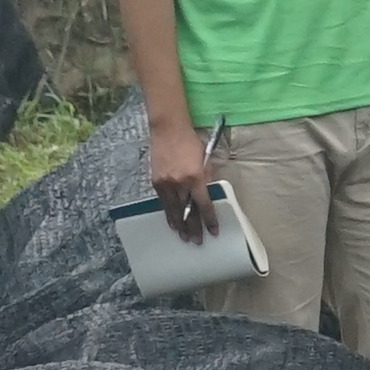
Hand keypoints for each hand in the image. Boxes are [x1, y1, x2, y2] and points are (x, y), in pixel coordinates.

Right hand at [147, 115, 220, 240]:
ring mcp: (166, 183)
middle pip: (187, 212)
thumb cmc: (190, 141)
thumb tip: (207, 194)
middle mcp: (180, 183)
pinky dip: (168, 213)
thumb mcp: (204, 159)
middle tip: (197, 241)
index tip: (213, 230)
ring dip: (179, 225)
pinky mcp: (156, 181)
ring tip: (184, 236)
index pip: (204, 205)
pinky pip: (163, 203)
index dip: (209, 220)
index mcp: (195, 177)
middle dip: (193, 228)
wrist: (168, 129)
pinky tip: (171, 221)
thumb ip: (206, 178)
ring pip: (173, 210)